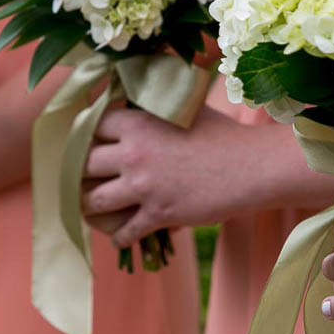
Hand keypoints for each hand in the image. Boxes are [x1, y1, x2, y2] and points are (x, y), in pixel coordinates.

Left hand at [80, 106, 284, 245]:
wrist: (251, 167)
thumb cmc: (222, 134)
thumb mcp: (184, 108)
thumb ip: (154, 107)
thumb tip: (136, 98)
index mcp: (137, 123)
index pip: (91, 128)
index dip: (87, 136)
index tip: (86, 144)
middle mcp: (133, 154)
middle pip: (83, 166)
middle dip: (81, 173)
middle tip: (83, 179)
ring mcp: (143, 187)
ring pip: (94, 202)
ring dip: (91, 207)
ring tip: (92, 209)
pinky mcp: (158, 214)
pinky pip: (124, 231)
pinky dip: (119, 236)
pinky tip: (121, 235)